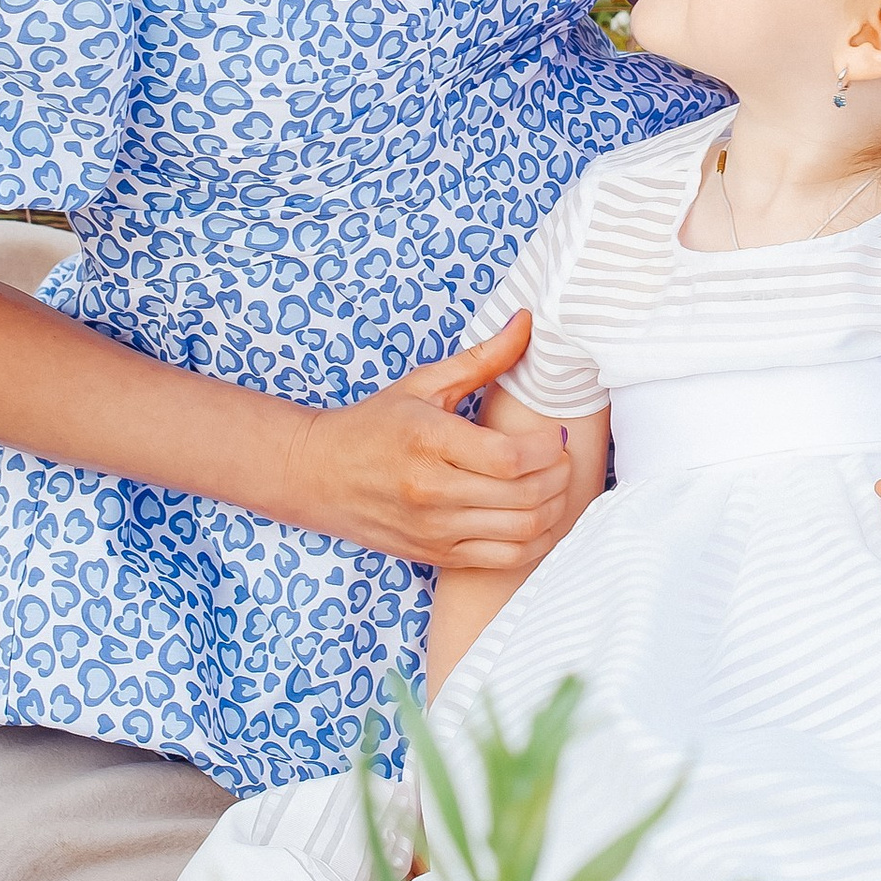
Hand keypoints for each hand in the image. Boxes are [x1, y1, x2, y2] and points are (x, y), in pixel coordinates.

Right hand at [275, 313, 575, 575]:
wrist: (316, 475)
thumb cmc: (374, 424)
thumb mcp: (424, 383)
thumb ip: (482, 358)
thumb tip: (527, 321)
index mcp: (429, 441)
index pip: (508, 457)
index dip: (547, 448)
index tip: (556, 434)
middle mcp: (431, 491)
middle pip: (523, 495)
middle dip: (559, 476)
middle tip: (563, 458)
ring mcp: (434, 529)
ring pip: (520, 530)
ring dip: (553, 508)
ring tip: (555, 485)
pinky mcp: (436, 555)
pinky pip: (504, 559)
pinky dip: (535, 542)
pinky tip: (538, 518)